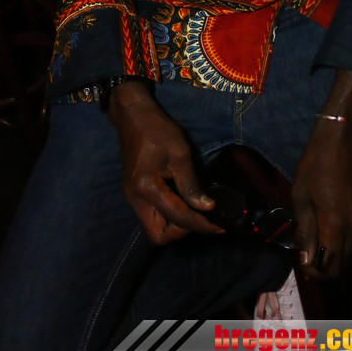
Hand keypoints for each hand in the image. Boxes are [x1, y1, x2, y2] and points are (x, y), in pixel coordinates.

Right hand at [108, 82, 221, 244]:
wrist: (133, 115)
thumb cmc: (158, 130)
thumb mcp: (180, 154)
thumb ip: (191, 185)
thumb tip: (207, 208)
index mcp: (147, 188)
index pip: (178, 218)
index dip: (200, 225)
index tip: (219, 228)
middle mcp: (135, 199)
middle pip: (158, 235)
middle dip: (181, 232)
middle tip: (201, 218)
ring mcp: (131, 197)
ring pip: (153, 227)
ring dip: (174, 225)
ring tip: (194, 210)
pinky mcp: (133, 193)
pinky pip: (151, 215)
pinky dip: (167, 215)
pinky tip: (181, 201)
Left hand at [291, 69, 351, 278]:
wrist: (343, 139)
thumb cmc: (316, 163)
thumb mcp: (301, 195)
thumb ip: (305, 229)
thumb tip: (306, 256)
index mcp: (337, 225)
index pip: (331, 267)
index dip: (315, 273)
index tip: (302, 264)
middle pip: (345, 265)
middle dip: (325, 268)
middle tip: (307, 257)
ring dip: (336, 256)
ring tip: (315, 242)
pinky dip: (344, 242)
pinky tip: (329, 228)